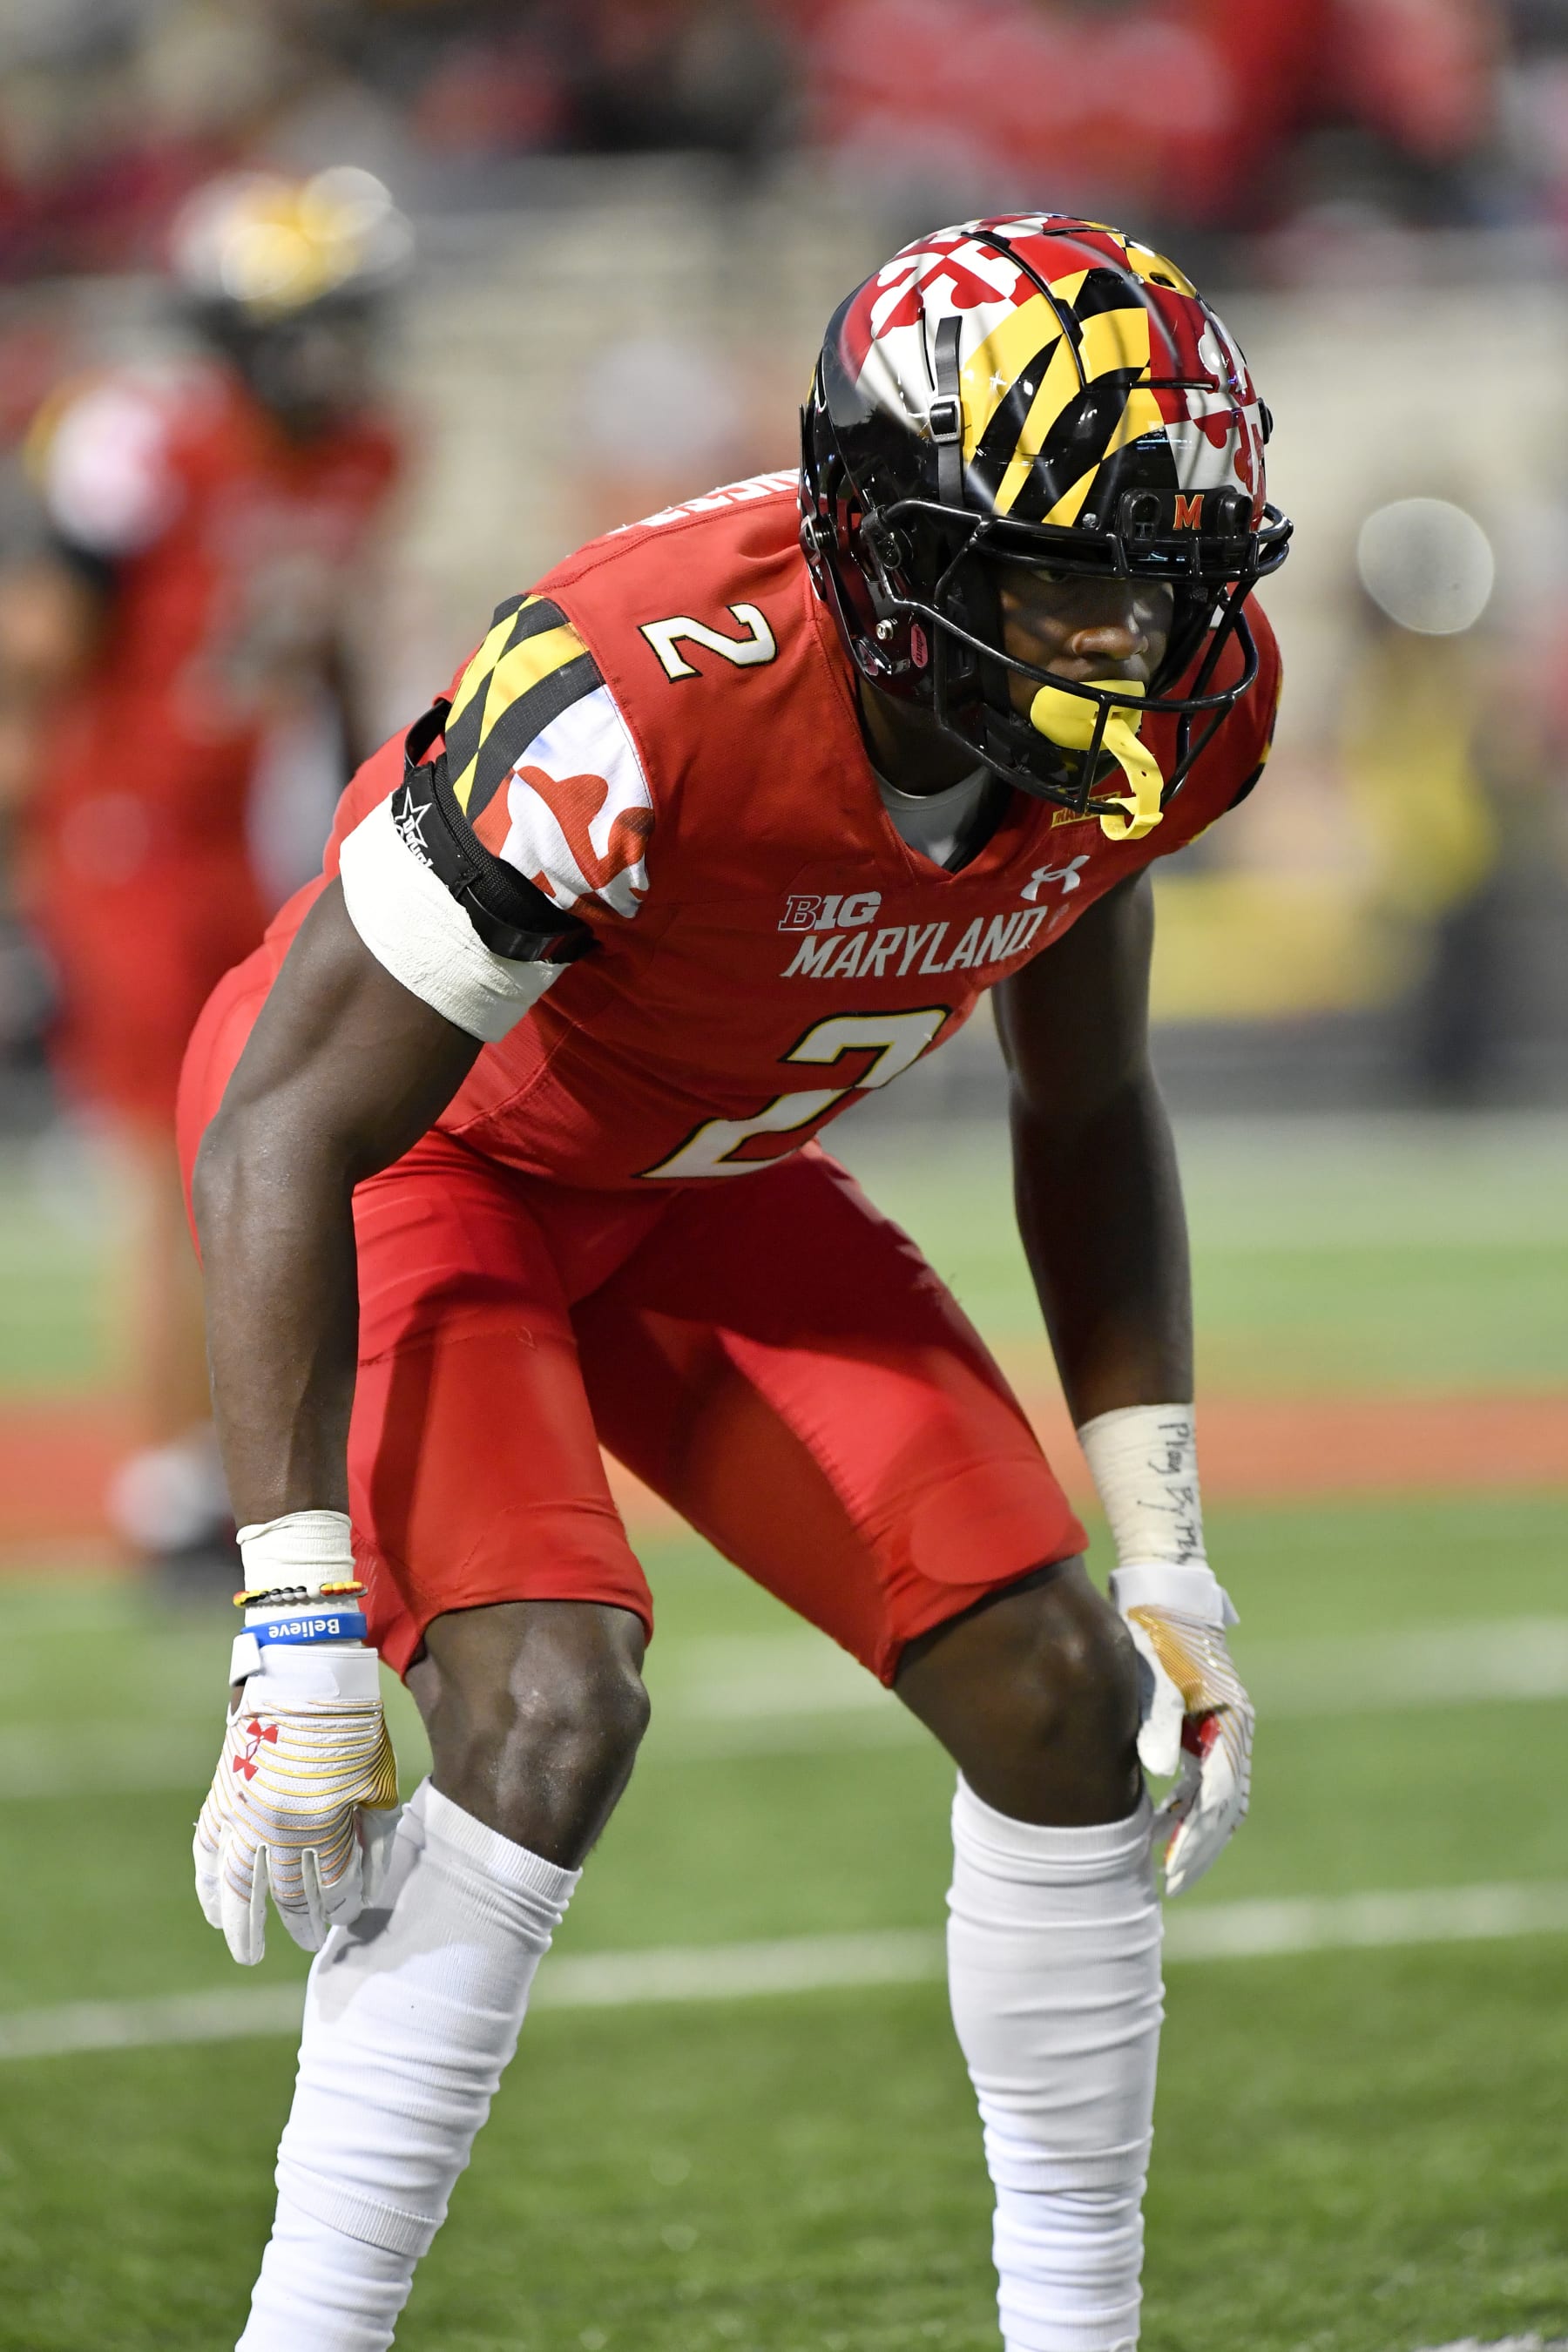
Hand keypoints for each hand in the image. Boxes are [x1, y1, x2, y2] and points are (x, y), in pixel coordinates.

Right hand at [194, 1644, 400, 1964]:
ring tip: (249, 1950)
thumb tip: (367, 1880)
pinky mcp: (221, 1797)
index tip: (344, 1919)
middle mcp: (276, 1825)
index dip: (339, 1907)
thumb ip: (372, 1831)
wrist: (301, 1673)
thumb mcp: (376, 1778)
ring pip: (235, 1886)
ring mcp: (241, 1812)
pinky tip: (216, 1912)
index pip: (330, 1885)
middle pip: (284, 1894)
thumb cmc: (351, 1724)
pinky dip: (208, 1886)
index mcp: (321, 1821)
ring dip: (243, 1923)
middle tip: (305, 1944)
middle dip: (299, 1923)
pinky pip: (207, 1853)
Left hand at [1111, 1566, 1252, 1898]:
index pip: (1216, 1801)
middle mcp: (1232, 1732)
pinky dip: (1187, 1803)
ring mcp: (1222, 1729)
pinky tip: (1161, 1819)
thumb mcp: (1156, 1678)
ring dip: (1194, 1829)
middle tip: (1171, 1883)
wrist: (1163, 1592)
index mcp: (1227, 1725)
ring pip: (1216, 1796)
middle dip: (1199, 1847)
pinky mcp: (1206, 1723)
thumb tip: (1159, 1777)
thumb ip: (1158, 1726)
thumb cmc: (1155, 1634)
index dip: (1195, 1841)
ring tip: (1163, 1859)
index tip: (1170, 1872)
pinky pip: (1204, 1777)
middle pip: (1223, 1807)